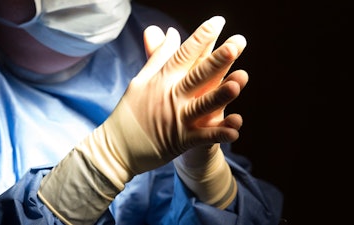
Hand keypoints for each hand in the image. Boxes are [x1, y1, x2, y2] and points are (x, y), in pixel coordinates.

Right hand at [38, 16, 248, 223]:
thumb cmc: (129, 113)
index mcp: (161, 80)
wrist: (116, 148)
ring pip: (202, 105)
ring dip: (220, 96)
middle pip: (197, 76)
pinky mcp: (180, 141)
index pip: (183, 55)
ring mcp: (176, 120)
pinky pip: (203, 137)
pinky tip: (236, 130)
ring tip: (238, 83)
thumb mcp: (141, 81)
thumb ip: (159, 57)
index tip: (218, 21)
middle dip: (216, 60)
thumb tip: (172, 32)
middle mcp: (170, 97)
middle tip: (236, 44)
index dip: (201, 37)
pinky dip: (218, 134)